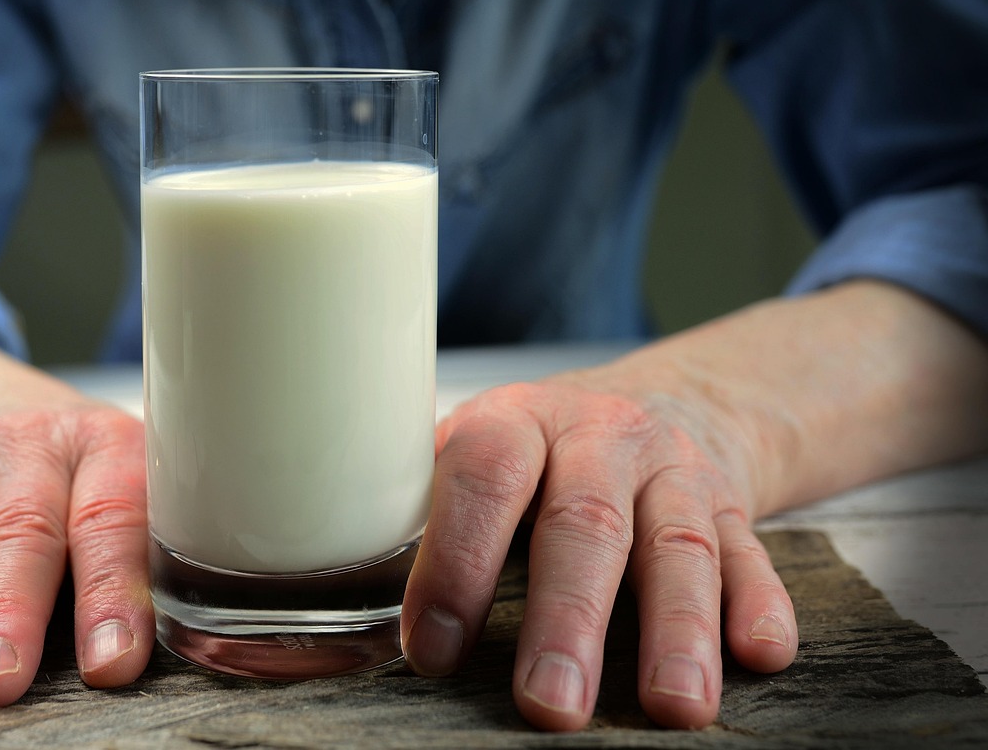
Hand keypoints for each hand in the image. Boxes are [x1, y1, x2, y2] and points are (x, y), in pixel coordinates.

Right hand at [0, 405, 155, 704]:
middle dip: (7, 614)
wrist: (24, 418)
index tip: (108, 665)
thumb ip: (146, 561)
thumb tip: (146, 658)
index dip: (110, 595)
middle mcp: (35, 447)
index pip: (113, 524)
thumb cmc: (93, 485)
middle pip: (21, 531)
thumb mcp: (141, 498)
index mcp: (110, 453)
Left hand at [399, 281, 987, 730]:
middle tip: (550, 703)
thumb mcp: (480, 446)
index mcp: (517, 421)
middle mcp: (601, 438)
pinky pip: (752, 554)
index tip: (433, 649)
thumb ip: (430, 505)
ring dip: (677, 631)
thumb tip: (347, 596)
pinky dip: (758, 605)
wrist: (662, 400)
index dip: (456, 561)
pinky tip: (759, 654)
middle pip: (586, 525)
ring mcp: (674, 472)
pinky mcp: (734, 508)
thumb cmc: (543, 448)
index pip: (484, 478)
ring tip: (673, 707)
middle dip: (568, 619)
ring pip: (678, 548)